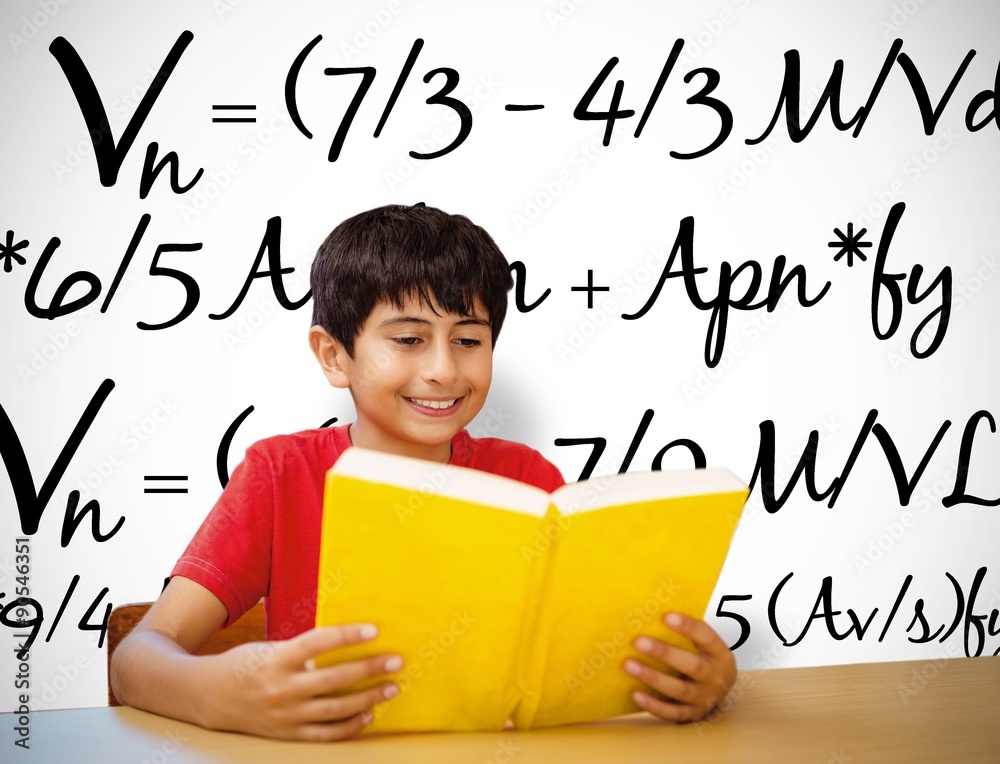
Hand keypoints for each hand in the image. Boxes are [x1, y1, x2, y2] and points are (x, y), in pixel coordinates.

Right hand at [202, 623, 401, 740]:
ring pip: (334, 709)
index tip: (374, 631)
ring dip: (367, 699)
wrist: (209, 697)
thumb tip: (345, 641)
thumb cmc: (246, 664)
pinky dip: (350, 726)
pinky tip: (369, 715)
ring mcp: (285, 715)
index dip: (347, 636)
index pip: (318, 643)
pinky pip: (325, 734)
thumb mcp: (271, 648)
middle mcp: (281, 688)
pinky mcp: (287, 734)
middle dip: (369, 670)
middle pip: (333, 679)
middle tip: (396, 661)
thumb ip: (303, 649)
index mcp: (277, 659)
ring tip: (390, 688)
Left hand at [623, 612, 735, 722]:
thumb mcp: (704, 645)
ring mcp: (704, 699)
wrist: (720, 691)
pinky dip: (653, 705)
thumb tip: (652, 613)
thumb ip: (686, 632)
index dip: (688, 627)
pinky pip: (671, 713)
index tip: (666, 616)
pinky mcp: (691, 715)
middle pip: (692, 665)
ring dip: (652, 677)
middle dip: (664, 653)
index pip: (706, 637)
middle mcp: (715, 678)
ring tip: (629, 665)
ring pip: (678, 690)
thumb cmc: (704, 659)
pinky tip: (636, 694)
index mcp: (720, 654)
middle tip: (638, 641)